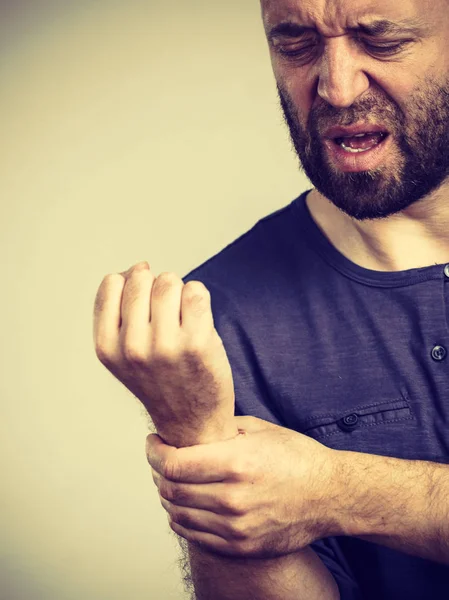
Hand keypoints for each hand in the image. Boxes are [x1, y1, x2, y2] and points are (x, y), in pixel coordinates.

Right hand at [93, 261, 237, 446]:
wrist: (192, 421)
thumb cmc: (160, 379)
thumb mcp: (122, 353)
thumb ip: (119, 311)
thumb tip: (137, 267)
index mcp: (107, 346)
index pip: (112, 282)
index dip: (131, 285)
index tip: (144, 306)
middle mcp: (132, 347)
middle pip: (141, 277)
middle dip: (155, 286)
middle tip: (166, 314)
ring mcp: (165, 345)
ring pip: (170, 281)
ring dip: (179, 292)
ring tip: (182, 318)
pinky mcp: (197, 343)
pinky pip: (196, 291)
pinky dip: (198, 297)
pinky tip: (198, 318)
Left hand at [147, 415, 339, 558]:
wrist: (331, 496)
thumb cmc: (299, 458)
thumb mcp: (261, 431)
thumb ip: (223, 429)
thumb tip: (192, 428)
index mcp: (237, 463)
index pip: (174, 464)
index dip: (154, 453)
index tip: (154, 443)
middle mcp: (233, 498)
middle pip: (171, 490)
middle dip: (155, 472)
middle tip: (158, 459)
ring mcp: (237, 528)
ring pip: (178, 515)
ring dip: (166, 496)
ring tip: (169, 481)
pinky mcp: (241, 547)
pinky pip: (195, 536)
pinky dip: (180, 520)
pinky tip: (183, 505)